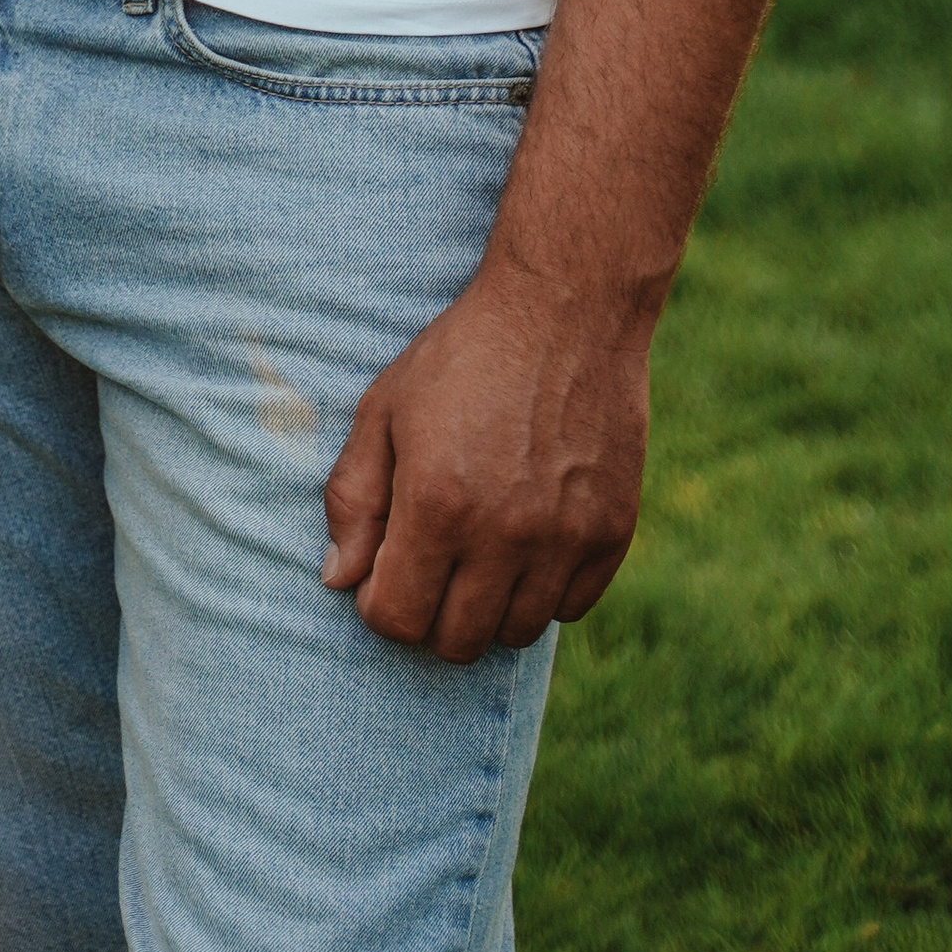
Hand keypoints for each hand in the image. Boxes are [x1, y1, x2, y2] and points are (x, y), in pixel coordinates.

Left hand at [320, 250, 650, 661]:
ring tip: (476, 555)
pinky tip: (526, 544)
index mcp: (438, 506)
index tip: (382, 574)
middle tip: (428, 568)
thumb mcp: (383, 410)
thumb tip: (339, 580)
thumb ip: (353, 498)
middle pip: (457, 641)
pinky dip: (543, 592)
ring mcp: (565, 539)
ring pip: (516, 633)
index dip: (379, 604)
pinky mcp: (613, 532)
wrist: (564, 309)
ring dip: (487, 608)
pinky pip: (571, 607)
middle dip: (429, 616)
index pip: (397, 618)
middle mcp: (505, 536)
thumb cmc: (461, 355)